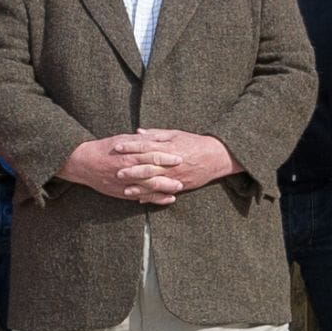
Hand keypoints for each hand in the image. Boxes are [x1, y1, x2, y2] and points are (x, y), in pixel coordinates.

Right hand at [60, 135, 185, 203]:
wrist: (84, 163)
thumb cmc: (104, 149)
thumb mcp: (122, 139)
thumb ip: (139, 140)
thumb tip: (154, 136)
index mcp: (129, 154)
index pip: (152, 155)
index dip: (167, 157)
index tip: (180, 157)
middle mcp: (129, 169)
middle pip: (153, 172)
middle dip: (169, 174)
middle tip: (184, 173)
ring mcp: (126, 183)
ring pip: (150, 187)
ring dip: (166, 188)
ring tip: (179, 188)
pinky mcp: (124, 193)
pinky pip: (143, 197)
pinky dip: (156, 199)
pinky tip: (168, 199)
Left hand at [118, 130, 236, 193]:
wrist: (215, 157)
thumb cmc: (194, 142)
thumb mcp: (175, 134)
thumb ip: (156, 134)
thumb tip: (138, 132)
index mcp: (168, 148)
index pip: (145, 146)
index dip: (130, 147)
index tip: (117, 147)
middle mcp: (170, 163)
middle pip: (147, 166)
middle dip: (131, 169)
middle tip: (116, 172)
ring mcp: (175, 176)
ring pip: (154, 183)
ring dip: (139, 187)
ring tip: (125, 189)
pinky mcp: (179, 186)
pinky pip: (163, 193)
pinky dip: (151, 197)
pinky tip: (139, 199)